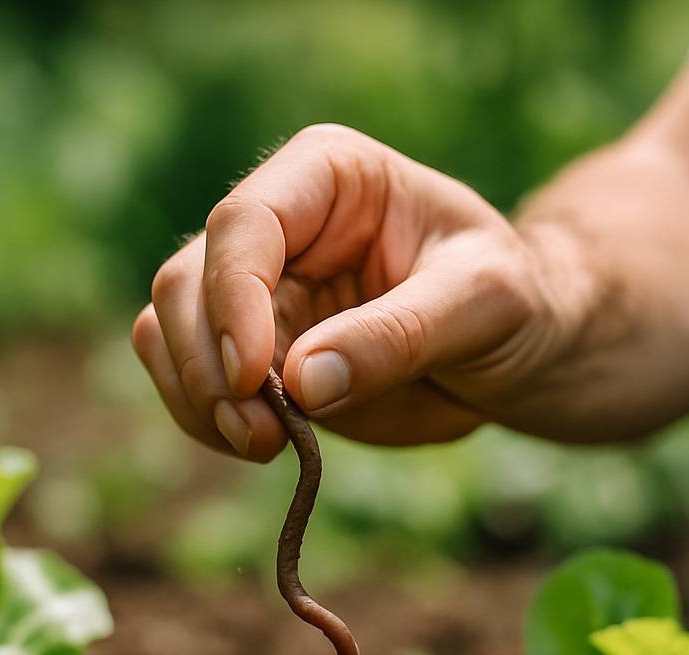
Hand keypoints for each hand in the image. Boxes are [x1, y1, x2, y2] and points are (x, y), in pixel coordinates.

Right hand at [132, 124, 575, 459]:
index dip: (233, 299)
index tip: (254, 377)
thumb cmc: (516, 301)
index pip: (244, 224)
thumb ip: (398, 336)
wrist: (519, 349)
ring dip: (195, 396)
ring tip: (261, 445)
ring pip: (169, 329)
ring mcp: (255, 290)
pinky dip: (202, 417)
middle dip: (207, 362)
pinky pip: (187, 378)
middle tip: (259, 435)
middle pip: (187, 280)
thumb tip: (302, 382)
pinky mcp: (250, 351)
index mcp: (328, 176)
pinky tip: (256, 445)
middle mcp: (276, 224)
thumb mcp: (484, 305)